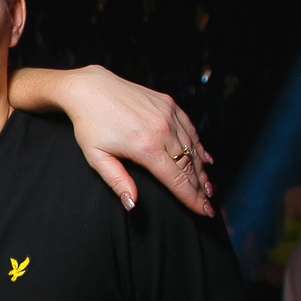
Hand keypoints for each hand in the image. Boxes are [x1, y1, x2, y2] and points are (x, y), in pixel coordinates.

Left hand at [57, 65, 213, 215]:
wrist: (90, 88)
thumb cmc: (90, 125)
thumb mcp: (97, 157)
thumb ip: (117, 181)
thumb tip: (133, 204)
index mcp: (145, 147)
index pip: (177, 180)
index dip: (192, 198)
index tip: (204, 212)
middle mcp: (162, 130)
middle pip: (189, 166)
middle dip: (201, 188)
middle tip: (209, 205)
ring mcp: (168, 115)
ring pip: (193, 148)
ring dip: (202, 170)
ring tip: (208, 187)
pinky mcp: (169, 104)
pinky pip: (190, 129)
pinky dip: (199, 146)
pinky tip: (205, 159)